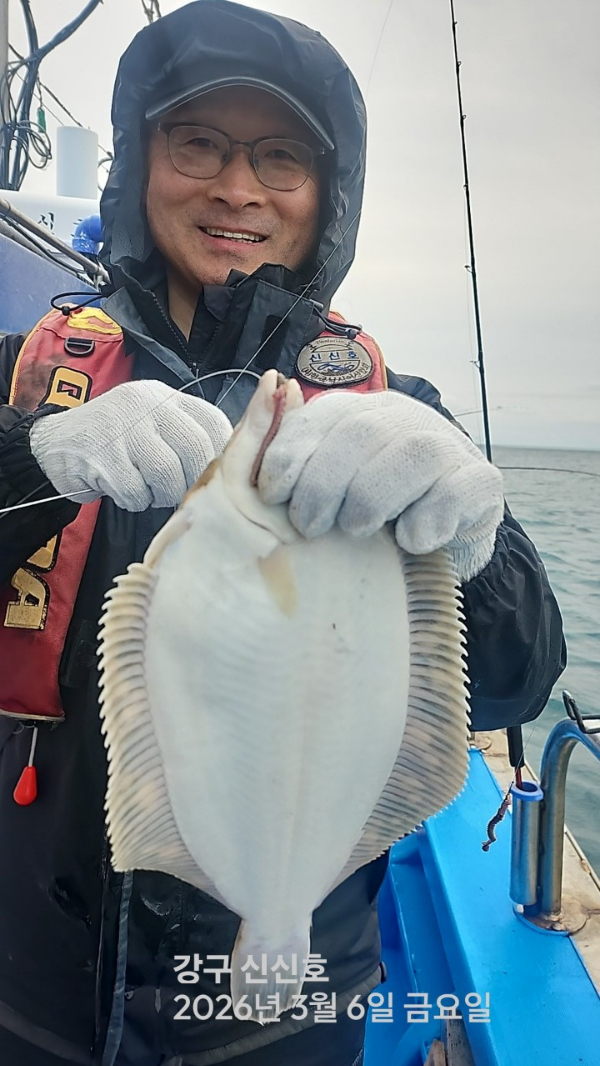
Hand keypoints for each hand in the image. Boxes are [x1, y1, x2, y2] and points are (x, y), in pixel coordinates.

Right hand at [29, 379, 232, 510]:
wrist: (57, 442)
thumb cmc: (118, 440)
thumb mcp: (155, 423)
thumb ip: (189, 436)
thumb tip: (228, 469)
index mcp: (168, 397)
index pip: (214, 422)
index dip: (222, 455)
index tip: (214, 476)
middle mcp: (148, 404)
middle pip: (195, 449)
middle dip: (192, 481)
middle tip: (179, 492)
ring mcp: (123, 426)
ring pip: (167, 474)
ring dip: (161, 495)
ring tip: (148, 490)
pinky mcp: (101, 454)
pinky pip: (135, 491)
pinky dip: (134, 501)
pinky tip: (123, 490)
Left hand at [258, 390, 503, 581]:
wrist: (444, 544)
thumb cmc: (371, 516)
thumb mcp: (324, 490)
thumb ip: (292, 455)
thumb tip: (270, 391)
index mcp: (359, 414)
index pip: (320, 417)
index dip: (290, 454)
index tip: (274, 496)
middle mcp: (404, 420)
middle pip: (362, 432)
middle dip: (325, 482)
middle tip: (310, 527)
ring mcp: (449, 447)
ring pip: (413, 453)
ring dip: (374, 497)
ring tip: (358, 530)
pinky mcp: (482, 482)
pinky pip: (457, 491)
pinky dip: (428, 519)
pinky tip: (410, 541)